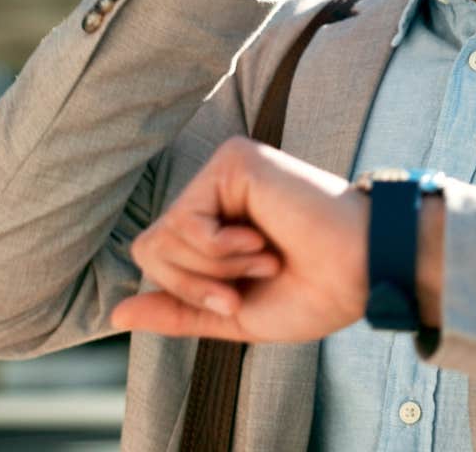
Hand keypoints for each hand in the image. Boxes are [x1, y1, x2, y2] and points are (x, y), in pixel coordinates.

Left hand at [112, 137, 370, 342]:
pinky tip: (262, 239)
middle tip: (251, 278)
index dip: (188, 292)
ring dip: (216, 267)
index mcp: (216, 222)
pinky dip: (221, 249)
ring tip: (265, 257)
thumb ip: (178, 310)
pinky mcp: (233, 161)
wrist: (359, 274)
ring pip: (164, 236)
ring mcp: (223, 171)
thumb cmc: (313, 293)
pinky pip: (186, 221)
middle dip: (196, 282)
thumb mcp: (233, 314)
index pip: (155, 257)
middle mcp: (215, 190)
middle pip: (150, 248)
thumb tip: (117, 313)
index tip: (236, 300)